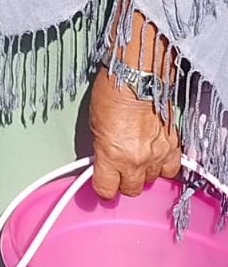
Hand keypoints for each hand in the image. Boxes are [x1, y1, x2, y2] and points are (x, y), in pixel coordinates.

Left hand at [89, 65, 180, 198]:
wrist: (136, 77)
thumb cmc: (111, 94)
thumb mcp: (94, 125)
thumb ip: (102, 151)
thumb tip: (104, 163)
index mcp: (111, 155)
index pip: (106, 189)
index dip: (103, 188)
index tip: (102, 184)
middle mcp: (135, 160)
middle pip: (131, 189)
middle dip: (124, 182)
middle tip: (120, 170)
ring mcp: (156, 155)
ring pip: (151, 180)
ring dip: (143, 172)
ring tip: (137, 157)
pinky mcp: (172, 147)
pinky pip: (170, 169)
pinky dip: (163, 166)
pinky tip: (155, 157)